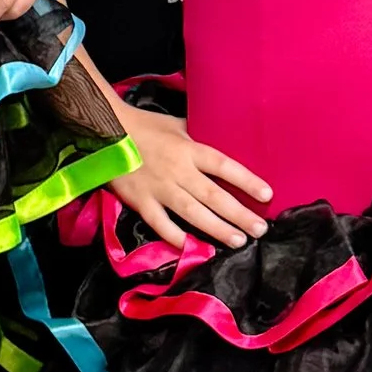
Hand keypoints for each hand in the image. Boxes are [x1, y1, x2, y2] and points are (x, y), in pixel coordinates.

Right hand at [110, 110, 271, 249]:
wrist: (105, 131)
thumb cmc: (145, 126)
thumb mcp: (177, 124)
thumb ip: (199, 136)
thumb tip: (223, 139)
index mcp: (190, 149)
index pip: (224, 166)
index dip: (246, 181)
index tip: (266, 195)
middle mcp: (178, 170)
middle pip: (214, 195)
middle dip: (239, 214)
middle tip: (260, 230)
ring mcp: (159, 188)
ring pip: (193, 213)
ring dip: (217, 229)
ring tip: (238, 240)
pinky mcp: (141, 201)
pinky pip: (161, 223)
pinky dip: (175, 237)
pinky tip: (192, 247)